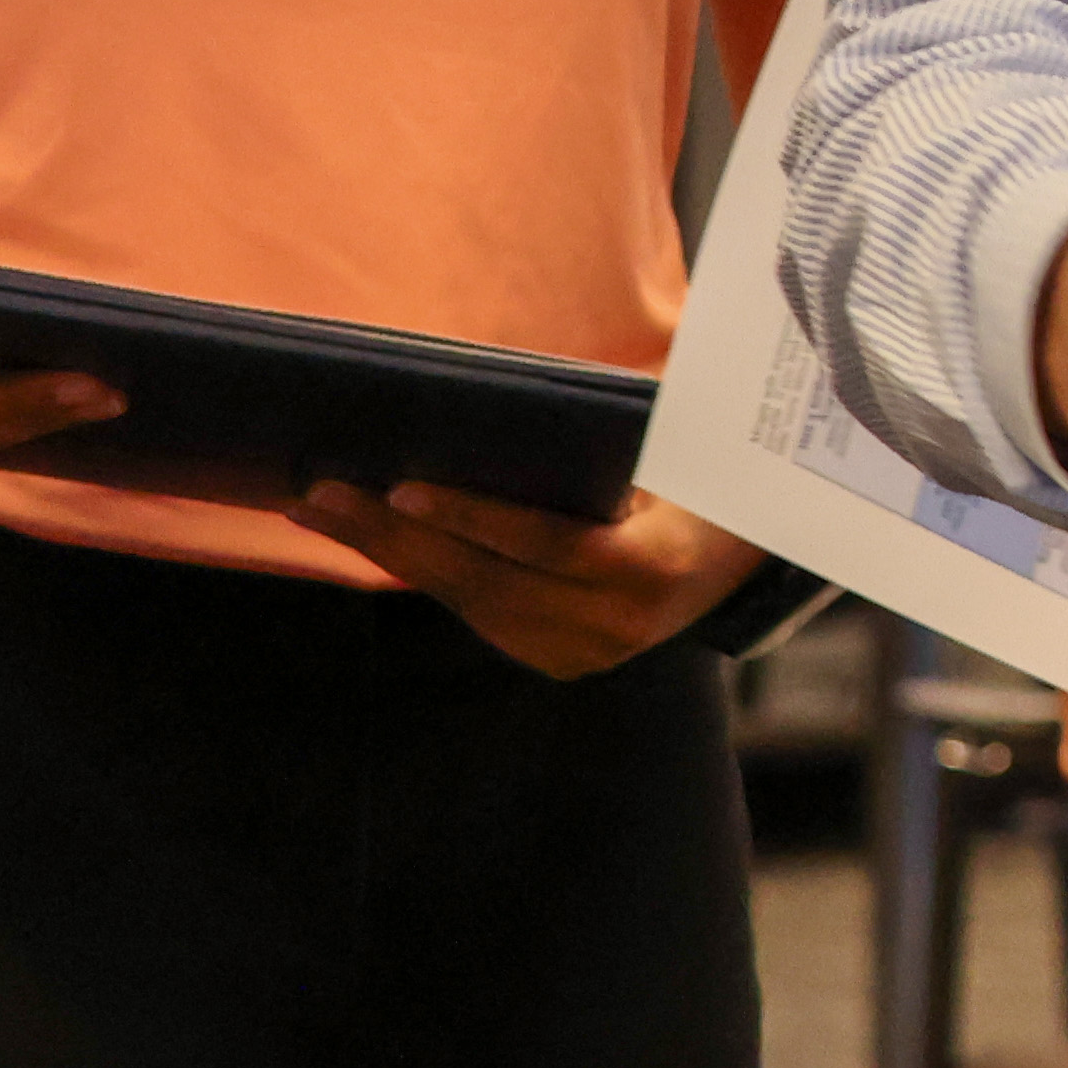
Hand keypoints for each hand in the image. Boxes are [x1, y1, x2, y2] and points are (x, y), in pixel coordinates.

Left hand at [297, 479, 761, 679]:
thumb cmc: (709, 482)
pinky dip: (426, 569)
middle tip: (319, 493)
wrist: (749, 561)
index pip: (544, 545)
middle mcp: (611, 626)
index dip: (471, 517)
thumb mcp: (674, 459)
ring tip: (321, 508)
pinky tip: (377, 535)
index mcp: (650, 572)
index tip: (401, 488)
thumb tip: (498, 409)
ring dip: (390, 552)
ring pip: (467, 598)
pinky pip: (478, 609)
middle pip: (482, 579)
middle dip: (393, 535)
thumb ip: (603, 447)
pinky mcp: (555, 658)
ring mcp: (580, 652)